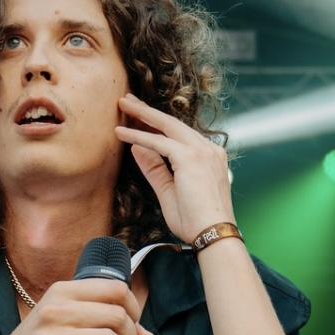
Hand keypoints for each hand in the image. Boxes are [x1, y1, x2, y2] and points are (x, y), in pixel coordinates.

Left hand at [115, 92, 234, 243]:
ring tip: (122, 104)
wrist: (213, 235)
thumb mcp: (169, 191)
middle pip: (173, 123)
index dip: (156, 125)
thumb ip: (154, 168)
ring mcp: (202, 151)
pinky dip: (138, 136)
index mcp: (209, 156)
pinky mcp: (191, 158)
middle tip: (127, 100)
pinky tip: (121, 133)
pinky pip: (159, 143)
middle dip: (148, 111)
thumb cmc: (195, 221)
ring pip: (167, 126)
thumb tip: (137, 149)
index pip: (179, 135)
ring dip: (142, 115)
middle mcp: (209, 149)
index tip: (139, 117)